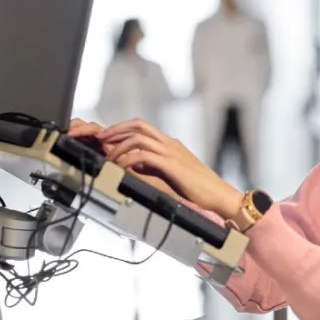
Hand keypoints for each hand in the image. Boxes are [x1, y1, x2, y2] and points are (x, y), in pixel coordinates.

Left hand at [99, 119, 242, 217]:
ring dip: (119, 145)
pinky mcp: (172, 165)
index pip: (142, 127)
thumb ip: (155, 167)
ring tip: (108, 156)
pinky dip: (128, 159)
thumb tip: (134, 167)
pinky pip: (144, 156)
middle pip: (138, 125)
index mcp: (170, 144)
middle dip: (116, 129)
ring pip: (138, 137)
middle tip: (100, 137)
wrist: (219, 194)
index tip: (108, 137)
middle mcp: (170, 143)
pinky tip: (121, 167)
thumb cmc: (199, 188)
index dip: (123, 128)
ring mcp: (171, 152)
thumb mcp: (172, 173)